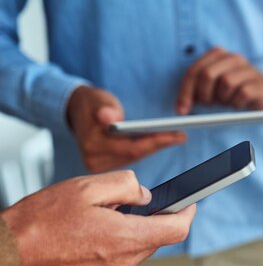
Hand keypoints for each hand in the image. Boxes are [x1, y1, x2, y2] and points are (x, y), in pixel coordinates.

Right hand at [0, 171, 195, 265]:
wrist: (6, 259)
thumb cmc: (38, 223)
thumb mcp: (85, 187)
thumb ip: (125, 185)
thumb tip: (145, 195)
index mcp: (125, 239)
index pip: (176, 229)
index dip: (187, 213)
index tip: (189, 203)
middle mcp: (122, 264)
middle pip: (155, 238)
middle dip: (150, 218)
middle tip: (130, 201)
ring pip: (135, 249)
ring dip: (128, 231)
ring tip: (98, 216)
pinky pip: (118, 260)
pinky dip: (113, 244)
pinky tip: (89, 233)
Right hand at [67, 86, 186, 172]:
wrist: (79, 111)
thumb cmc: (91, 103)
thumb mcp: (97, 100)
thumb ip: (104, 108)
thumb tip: (109, 118)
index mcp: (91, 144)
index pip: (130, 148)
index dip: (155, 142)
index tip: (175, 135)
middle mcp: (94, 160)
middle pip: (135, 155)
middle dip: (159, 144)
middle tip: (180, 135)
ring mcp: (99, 165)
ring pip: (134, 157)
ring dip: (154, 147)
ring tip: (175, 137)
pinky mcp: (105, 166)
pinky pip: (130, 158)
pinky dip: (145, 149)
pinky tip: (161, 141)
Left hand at [177, 47, 262, 113]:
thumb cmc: (233, 94)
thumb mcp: (212, 90)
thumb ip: (196, 91)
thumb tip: (181, 108)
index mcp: (218, 55)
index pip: (194, 71)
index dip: (185, 91)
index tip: (182, 110)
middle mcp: (233, 58)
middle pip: (208, 74)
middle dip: (203, 94)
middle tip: (207, 106)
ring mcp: (249, 70)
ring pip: (226, 82)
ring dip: (223, 99)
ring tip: (228, 103)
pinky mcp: (260, 84)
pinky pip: (243, 93)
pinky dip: (237, 103)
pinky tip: (239, 105)